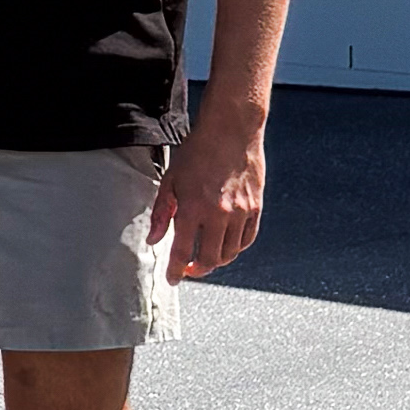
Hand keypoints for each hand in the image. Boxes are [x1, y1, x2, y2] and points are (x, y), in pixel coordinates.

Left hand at [148, 113, 266, 282]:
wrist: (231, 130)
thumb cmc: (198, 150)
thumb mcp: (171, 179)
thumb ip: (161, 213)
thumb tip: (153, 239)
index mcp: (193, 208)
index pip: (183, 251)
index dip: (176, 270)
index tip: (173, 278)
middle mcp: (219, 214)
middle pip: (210, 259)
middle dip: (198, 270)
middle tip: (190, 269)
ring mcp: (240, 212)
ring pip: (230, 253)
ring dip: (217, 261)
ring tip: (207, 257)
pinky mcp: (255, 207)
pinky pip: (247, 239)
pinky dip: (236, 248)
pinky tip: (226, 245)